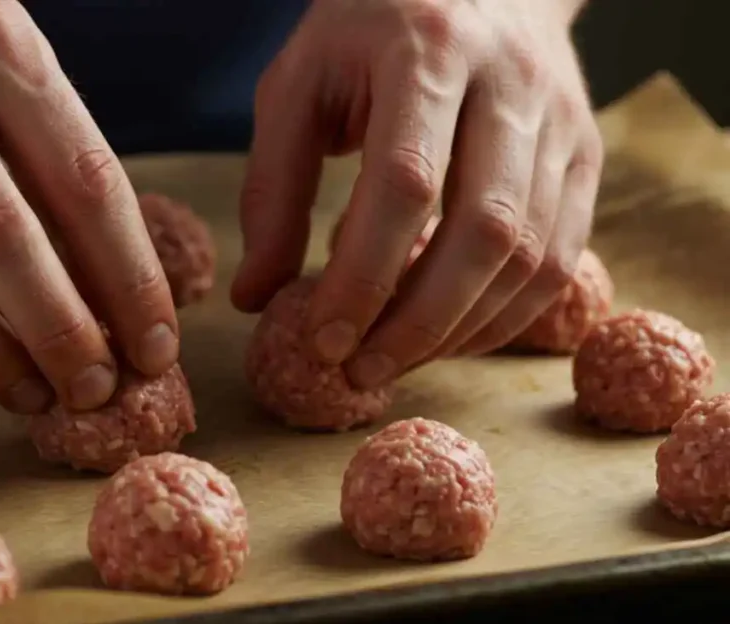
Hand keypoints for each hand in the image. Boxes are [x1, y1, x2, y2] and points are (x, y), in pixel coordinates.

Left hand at [233, 0, 603, 385]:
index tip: (322, 340)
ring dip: (462, 329)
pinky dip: (506, 315)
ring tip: (395, 362)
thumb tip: (255, 299)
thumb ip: (273, 190)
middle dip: (419, 322)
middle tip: (360, 373)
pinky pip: (562, 258)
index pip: (404, 183)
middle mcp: (510, 84)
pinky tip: (450, 336)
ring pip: (533, 254)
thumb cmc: (368, 32)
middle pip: (486, 230)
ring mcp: (561, 121)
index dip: (364, 276)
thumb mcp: (298, 86)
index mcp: (426, 52)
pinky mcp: (585, 154)